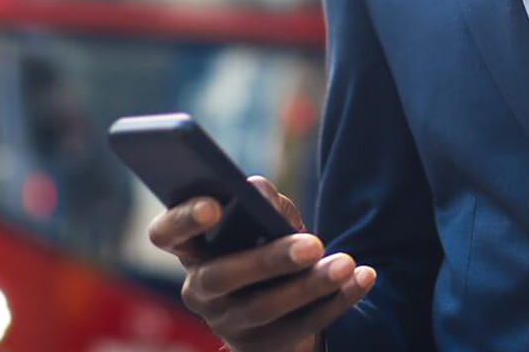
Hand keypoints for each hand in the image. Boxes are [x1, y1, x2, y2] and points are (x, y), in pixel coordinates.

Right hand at [148, 176, 376, 351]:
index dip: (182, 221)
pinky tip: (363, 278)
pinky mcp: (266, 347)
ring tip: (346, 263)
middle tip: (313, 244)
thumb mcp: (260, 224)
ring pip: (265, 308)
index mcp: (192, 251)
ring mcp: (230, 324)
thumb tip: (258, 192)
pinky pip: (304, 326)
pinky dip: (338, 300)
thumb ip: (259, 205)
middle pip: (223, 277)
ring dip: (310, 286)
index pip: (165, 235)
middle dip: (268, 261)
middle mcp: (201, 291)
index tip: (213, 206)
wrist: (277, 314)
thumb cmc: (262, 248)